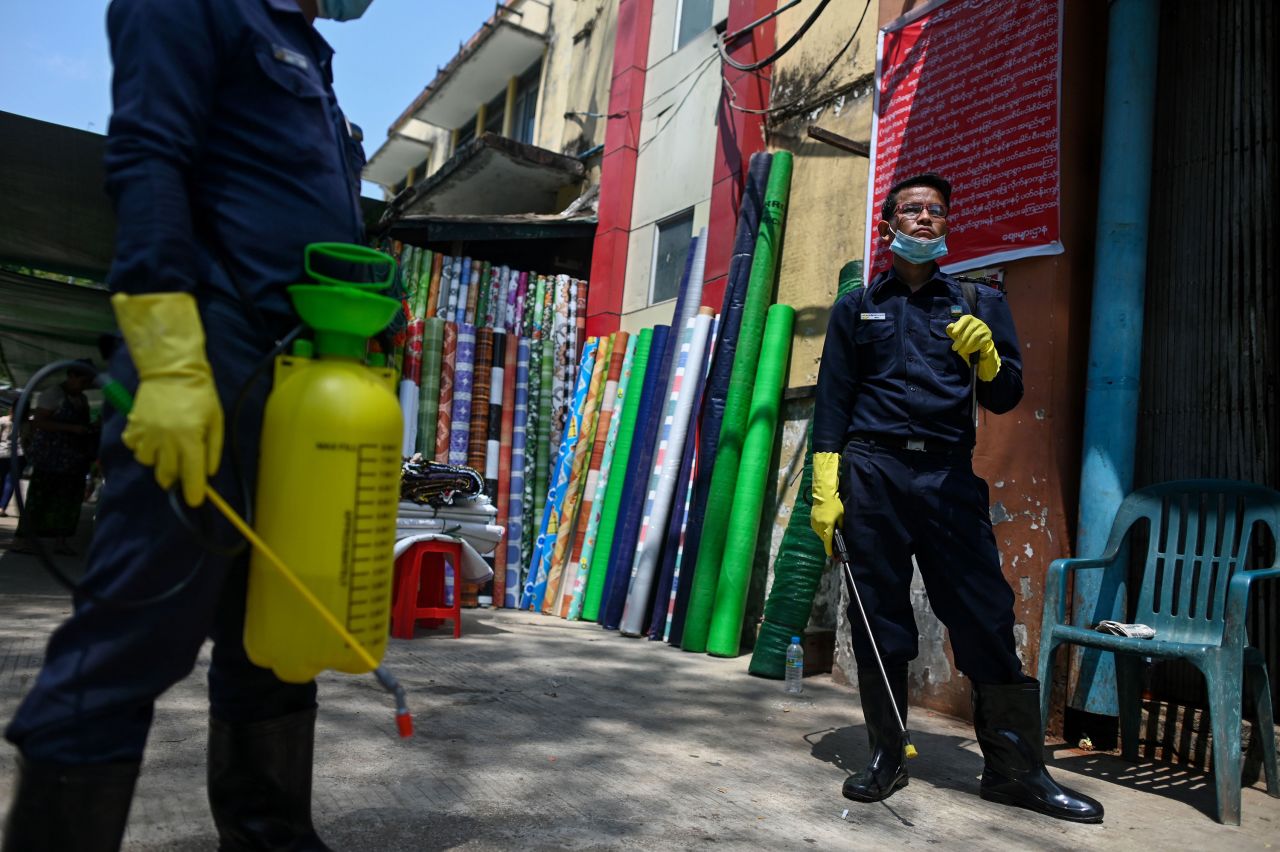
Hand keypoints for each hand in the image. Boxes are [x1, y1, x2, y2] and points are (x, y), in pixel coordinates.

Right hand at [112, 293, 223, 505]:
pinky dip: (141, 448)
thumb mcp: (216, 421)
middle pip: (167, 475)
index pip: (192, 475)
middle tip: (183, 470)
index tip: (195, 501)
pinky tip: (151, 438)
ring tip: (167, 449)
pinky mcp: (133, 426)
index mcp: (190, 439)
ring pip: (148, 463)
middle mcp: (166, 440)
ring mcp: (146, 434)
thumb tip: (208, 473)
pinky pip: (134, 448)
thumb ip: (213, 449)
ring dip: (158, 462)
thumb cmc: (200, 394)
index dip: (194, 492)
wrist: (172, 369)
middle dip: (176, 478)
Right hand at [810, 452, 843, 556]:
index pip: (828, 542)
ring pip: (820, 533)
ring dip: (824, 535)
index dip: (829, 550)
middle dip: (828, 541)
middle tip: (833, 543)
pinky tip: (825, 525)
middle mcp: (819, 526)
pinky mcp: (812, 519)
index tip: (831, 555)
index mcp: (827, 526)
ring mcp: (814, 523)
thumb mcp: (841, 515)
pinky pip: (817, 528)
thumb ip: (840, 525)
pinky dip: (821, 529)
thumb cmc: (835, 504)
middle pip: (823, 538)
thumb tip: (840, 533)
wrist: (823, 494)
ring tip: (830, 532)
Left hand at [945, 314, 1000, 380]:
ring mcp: (984, 328)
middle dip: (960, 341)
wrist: (978, 339)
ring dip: (966, 345)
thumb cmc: (963, 334)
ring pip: (974, 336)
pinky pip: (981, 341)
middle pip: (968, 331)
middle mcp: (977, 321)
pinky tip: (969, 351)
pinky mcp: (988, 335)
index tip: (954, 333)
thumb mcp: (956, 332)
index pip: (964, 320)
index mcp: (968, 318)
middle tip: (954, 348)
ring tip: (960, 351)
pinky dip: (974, 347)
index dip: (959, 326)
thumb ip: (951, 329)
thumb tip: (950, 326)